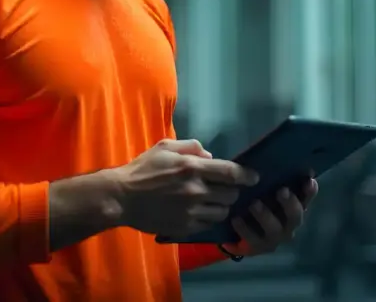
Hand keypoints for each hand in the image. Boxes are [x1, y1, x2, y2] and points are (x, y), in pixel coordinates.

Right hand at [112, 139, 258, 237]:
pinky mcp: (184, 227)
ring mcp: (191, 212)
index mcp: (192, 168)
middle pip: (231, 194)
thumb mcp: (165, 147)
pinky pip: (208, 224)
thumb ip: (191, 147)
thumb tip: (210, 155)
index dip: (247, 175)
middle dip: (232, 190)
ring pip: (222, 212)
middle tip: (225, 189)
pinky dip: (209, 218)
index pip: (230, 172)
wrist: (121, 198)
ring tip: (213, 202)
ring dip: (222, 206)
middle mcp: (195, 191)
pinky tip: (201, 213)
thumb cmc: (142, 169)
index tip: (254, 177)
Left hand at [223, 178, 318, 256]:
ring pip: (276, 230)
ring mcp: (276, 237)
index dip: (310, 191)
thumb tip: (268, 154)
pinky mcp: (259, 246)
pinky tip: (235, 218)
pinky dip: (245, 229)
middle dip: (290, 204)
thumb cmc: (258, 199)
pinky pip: (253, 240)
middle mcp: (289, 223)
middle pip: (296, 216)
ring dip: (266, 216)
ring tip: (254, 204)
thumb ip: (270, 176)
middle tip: (281, 191)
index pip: (307, 197)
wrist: (243, 229)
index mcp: (294, 205)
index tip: (308, 181)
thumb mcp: (265, 188)